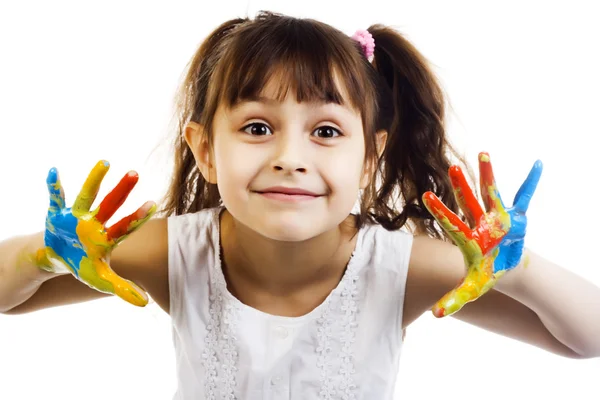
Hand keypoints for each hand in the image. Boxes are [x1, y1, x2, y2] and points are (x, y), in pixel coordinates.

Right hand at [37, 160, 155, 306]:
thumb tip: (145, 303)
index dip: (137, 217)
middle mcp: (95, 222)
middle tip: (135, 173)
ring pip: (87, 194)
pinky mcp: (57, 214)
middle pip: (111, 204)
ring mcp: (76, 216)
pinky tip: (54, 171)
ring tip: (106, 161)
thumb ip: (122, 288)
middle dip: (122, 190)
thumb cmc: (82, 264)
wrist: (56, 257)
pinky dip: (53, 186)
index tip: (153, 205)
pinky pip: (55, 197)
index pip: (125, 226)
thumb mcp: (100, 278)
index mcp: (107, 237)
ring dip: (94, 179)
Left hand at [422, 152, 540, 316]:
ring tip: (483, 152)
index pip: (451, 222)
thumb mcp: (472, 288)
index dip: (439, 210)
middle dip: (461, 185)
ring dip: (488, 174)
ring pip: (492, 192)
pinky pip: (525, 196)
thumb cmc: (488, 275)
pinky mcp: (516, 216)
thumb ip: (454, 299)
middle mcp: (480, 223)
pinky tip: (538, 164)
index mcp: (468, 238)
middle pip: (468, 202)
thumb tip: (435, 315)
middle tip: (451, 166)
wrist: (506, 267)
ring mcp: (498, 217)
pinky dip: (532, 182)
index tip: (425, 195)